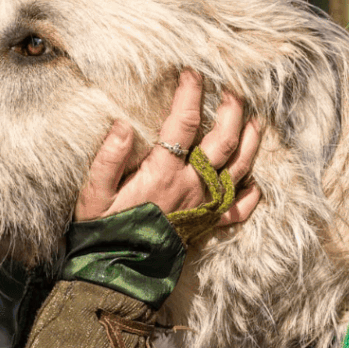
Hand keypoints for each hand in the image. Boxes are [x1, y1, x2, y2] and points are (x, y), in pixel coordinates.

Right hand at [76, 69, 261, 222]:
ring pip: (240, 168)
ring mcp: (204, 206)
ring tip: (255, 120)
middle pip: (223, 140)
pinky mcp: (208, 225)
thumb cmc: (103, 232)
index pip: (183, 124)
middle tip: (232, 90)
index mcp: (162, 174)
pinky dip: (252, 192)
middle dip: (231, 110)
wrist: (117, 273)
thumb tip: (122, 125)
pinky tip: (254, 179)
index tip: (191, 74)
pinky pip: (240, 208)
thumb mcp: (94, 194)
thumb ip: (108, 159)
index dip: (189, 94)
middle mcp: (191, 186)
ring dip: (250, 141)